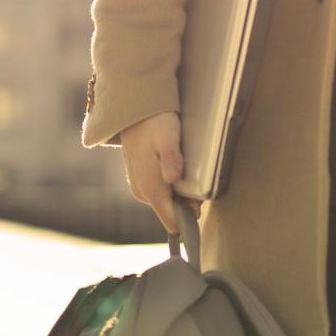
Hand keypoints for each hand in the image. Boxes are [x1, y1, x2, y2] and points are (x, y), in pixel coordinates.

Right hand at [118, 111, 187, 232]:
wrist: (134, 112)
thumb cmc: (154, 123)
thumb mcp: (168, 137)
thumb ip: (172, 158)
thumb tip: (173, 177)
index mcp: (150, 189)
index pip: (173, 223)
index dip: (190, 215)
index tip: (201, 199)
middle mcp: (142, 194)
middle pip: (173, 212)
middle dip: (188, 201)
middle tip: (195, 176)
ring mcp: (140, 189)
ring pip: (167, 203)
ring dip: (180, 192)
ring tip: (185, 168)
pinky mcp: (140, 183)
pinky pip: (161, 193)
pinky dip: (172, 186)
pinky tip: (175, 167)